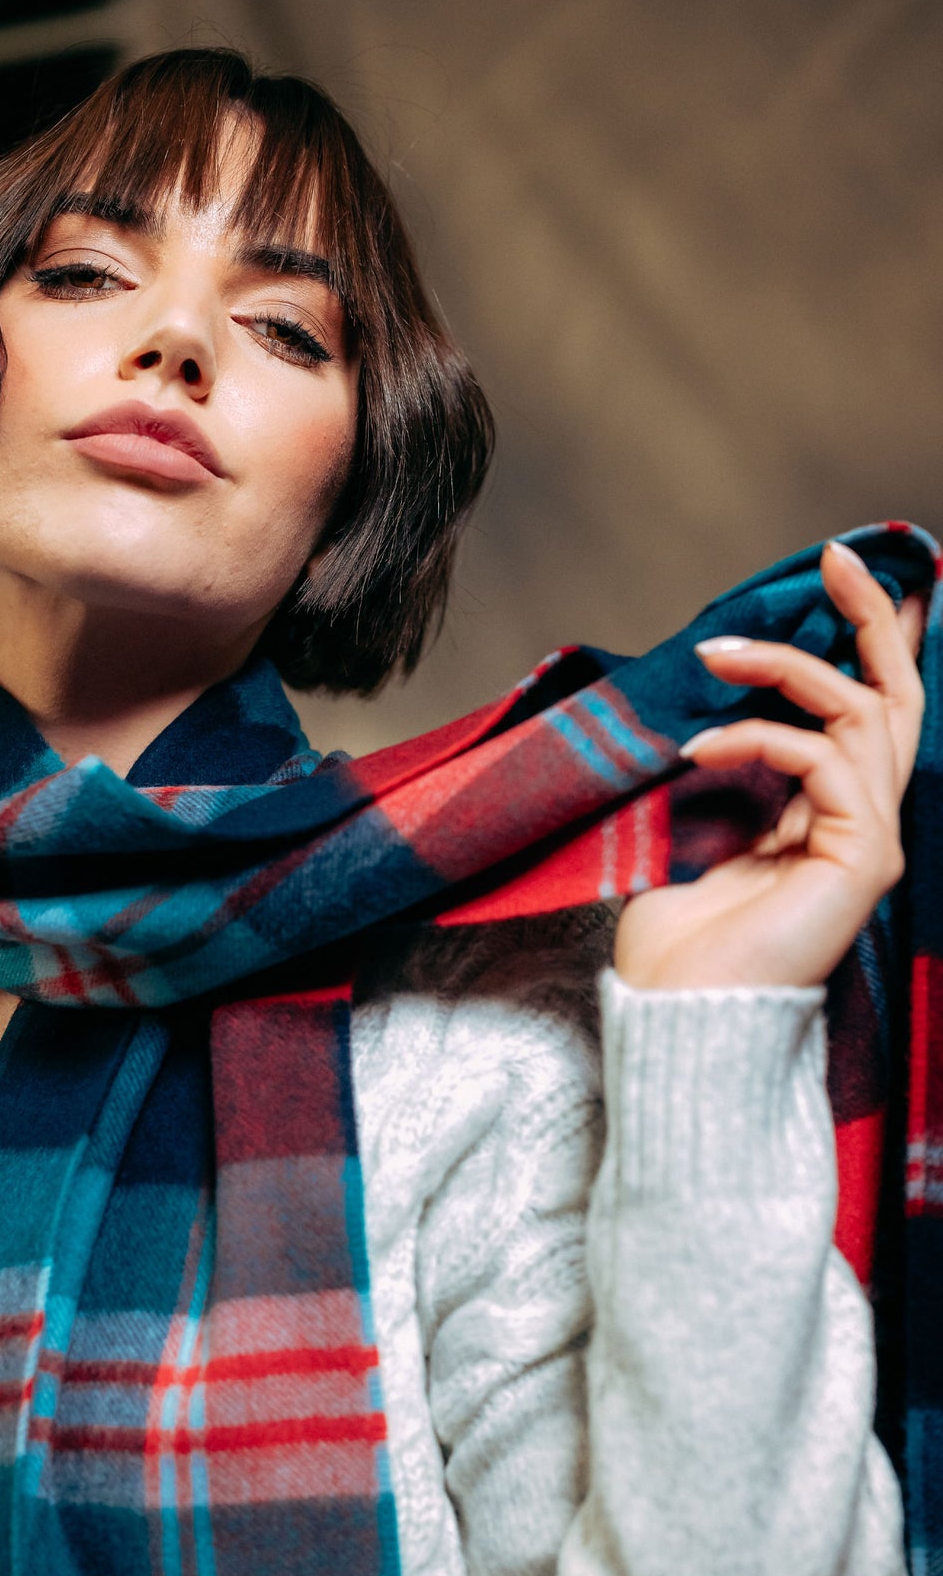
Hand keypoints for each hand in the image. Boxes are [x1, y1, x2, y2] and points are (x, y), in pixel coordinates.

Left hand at [614, 539, 925, 989]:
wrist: (679, 1016)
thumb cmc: (678, 946)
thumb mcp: (695, 836)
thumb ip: (721, 778)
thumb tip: (705, 711)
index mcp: (828, 818)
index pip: (863, 715)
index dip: (863, 641)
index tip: (831, 574)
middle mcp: (864, 823)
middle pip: (897, 697)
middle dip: (871, 618)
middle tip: (832, 559)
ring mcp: (871, 840)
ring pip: (862, 711)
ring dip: (783, 667)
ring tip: (714, 653)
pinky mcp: (862, 856)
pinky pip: (824, 759)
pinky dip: (759, 736)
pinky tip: (701, 746)